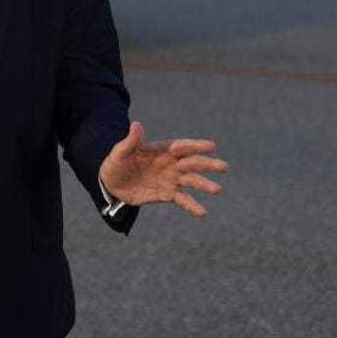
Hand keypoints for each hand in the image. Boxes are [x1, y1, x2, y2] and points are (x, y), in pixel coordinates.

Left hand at [98, 121, 227, 216]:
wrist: (112, 184)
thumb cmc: (117, 163)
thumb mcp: (121, 152)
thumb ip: (131, 141)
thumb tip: (136, 125)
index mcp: (162, 150)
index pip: (182, 146)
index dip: (196, 146)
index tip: (211, 146)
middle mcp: (171, 164)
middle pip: (192, 163)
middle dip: (208, 164)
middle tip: (224, 166)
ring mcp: (171, 179)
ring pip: (191, 181)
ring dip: (204, 185)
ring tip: (217, 190)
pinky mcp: (167, 194)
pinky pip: (183, 200)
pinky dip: (192, 206)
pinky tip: (202, 212)